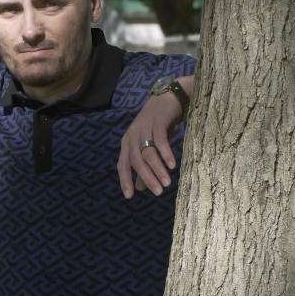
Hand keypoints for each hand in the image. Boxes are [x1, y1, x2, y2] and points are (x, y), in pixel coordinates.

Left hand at [117, 75, 193, 198]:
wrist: (168, 99)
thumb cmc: (157, 127)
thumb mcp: (149, 147)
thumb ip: (144, 167)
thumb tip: (140, 189)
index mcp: (127, 143)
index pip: (123, 164)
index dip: (125, 180)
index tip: (129, 196)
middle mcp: (132, 136)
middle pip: (136, 160)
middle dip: (147, 178)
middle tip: (158, 192)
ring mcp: (144, 128)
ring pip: (148, 152)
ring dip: (158, 169)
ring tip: (167, 183)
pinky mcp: (157, 122)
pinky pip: (160, 140)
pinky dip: (166, 154)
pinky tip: (172, 165)